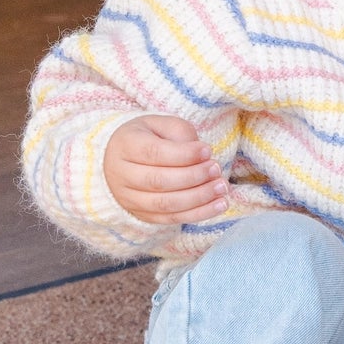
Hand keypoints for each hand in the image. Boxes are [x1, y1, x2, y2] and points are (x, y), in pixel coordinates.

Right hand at [102, 114, 227, 225]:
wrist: (123, 159)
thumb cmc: (150, 138)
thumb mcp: (162, 124)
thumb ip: (180, 133)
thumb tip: (201, 154)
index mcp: (126, 145)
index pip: (154, 153)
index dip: (184, 154)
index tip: (207, 150)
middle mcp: (121, 175)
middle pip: (158, 181)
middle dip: (194, 176)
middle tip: (216, 169)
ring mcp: (129, 199)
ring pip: (165, 204)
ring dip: (199, 197)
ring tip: (222, 187)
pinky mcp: (142, 215)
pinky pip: (171, 219)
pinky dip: (198, 214)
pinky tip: (220, 205)